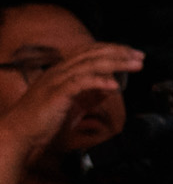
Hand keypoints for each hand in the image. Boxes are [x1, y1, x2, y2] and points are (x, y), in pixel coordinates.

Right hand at [0, 40, 139, 155]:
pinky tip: (115, 86)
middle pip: (92, 54)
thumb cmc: (46, 120)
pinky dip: (98, 82)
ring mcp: (56, 80)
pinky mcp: (56, 93)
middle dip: (119, 53)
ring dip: (115, 63)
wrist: (22, 133)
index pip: (90, 52)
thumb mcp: (75, 105)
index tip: (133, 54)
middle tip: (140, 56)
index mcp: (63, 71)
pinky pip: (80, 83)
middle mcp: (59, 71)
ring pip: (89, 65)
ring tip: (135, 65)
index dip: (112, 50)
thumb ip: (92, 95)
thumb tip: (112, 87)